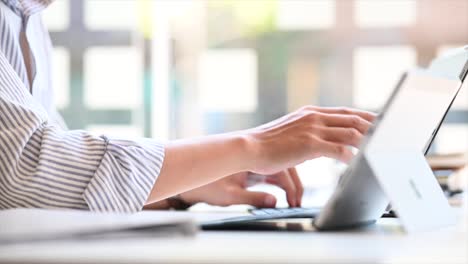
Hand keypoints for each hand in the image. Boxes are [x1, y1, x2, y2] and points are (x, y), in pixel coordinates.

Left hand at [179, 167, 302, 207]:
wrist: (188, 182)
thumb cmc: (205, 187)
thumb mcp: (230, 196)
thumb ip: (253, 198)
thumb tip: (274, 202)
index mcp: (249, 158)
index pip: (280, 167)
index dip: (291, 185)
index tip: (294, 201)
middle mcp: (252, 156)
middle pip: (283, 165)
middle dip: (293, 184)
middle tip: (297, 203)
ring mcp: (251, 162)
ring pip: (278, 169)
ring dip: (286, 184)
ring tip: (292, 201)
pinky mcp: (248, 168)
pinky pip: (269, 174)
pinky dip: (277, 184)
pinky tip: (282, 196)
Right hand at [245, 106, 375, 174]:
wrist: (248, 147)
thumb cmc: (267, 144)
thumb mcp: (291, 132)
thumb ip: (309, 132)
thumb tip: (323, 142)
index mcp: (310, 112)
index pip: (345, 112)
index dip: (366, 117)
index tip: (380, 122)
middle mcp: (313, 117)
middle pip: (353, 119)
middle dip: (374, 126)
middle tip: (390, 134)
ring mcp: (312, 129)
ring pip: (350, 132)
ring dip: (368, 141)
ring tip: (380, 149)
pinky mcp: (309, 144)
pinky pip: (338, 148)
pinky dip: (351, 154)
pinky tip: (357, 161)